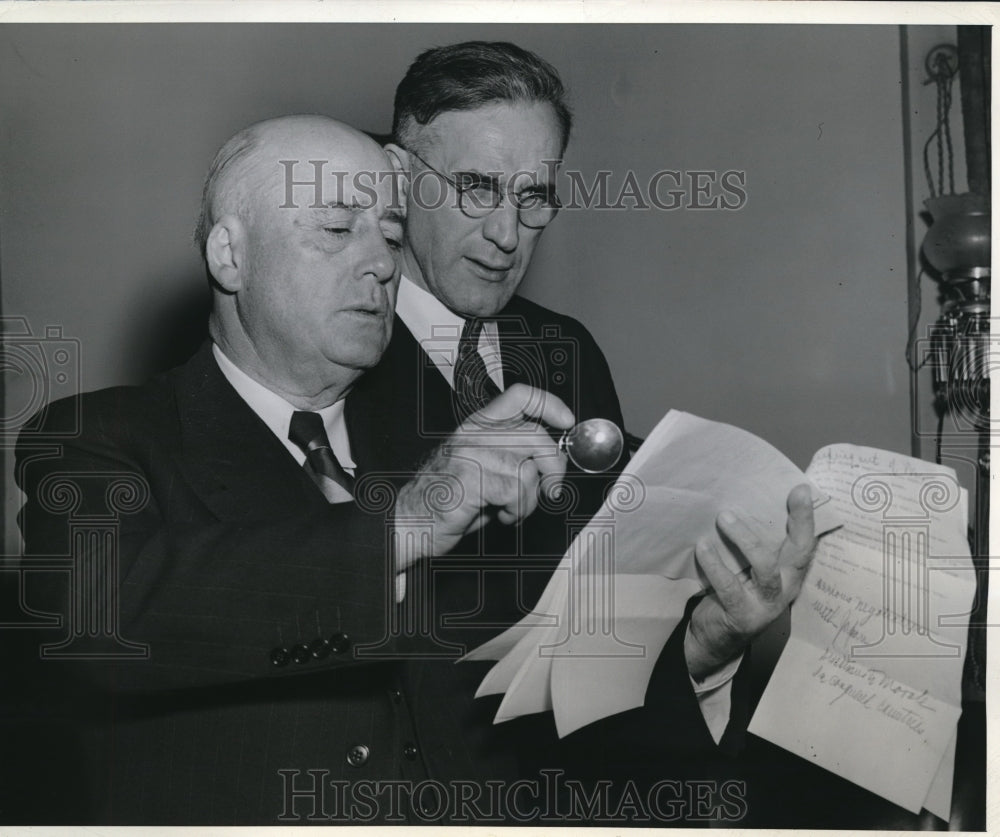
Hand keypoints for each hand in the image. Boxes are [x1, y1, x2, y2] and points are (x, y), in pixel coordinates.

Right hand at [393, 384, 573, 569]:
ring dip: (529, 499)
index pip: (520, 396)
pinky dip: (517, 510)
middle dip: (553, 467)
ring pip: (527, 470)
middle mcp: (474, 433)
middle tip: (551, 489)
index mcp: (478, 425)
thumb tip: (553, 459)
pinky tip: (501, 515)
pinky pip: (515, 490)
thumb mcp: (485, 468)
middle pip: (535, 435)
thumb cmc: (449, 499)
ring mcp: (469, 453)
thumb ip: (514, 456)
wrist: (409, 521)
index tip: (567, 422)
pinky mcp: (468, 477)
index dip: (550, 405)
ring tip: (512, 509)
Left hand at [685, 483, 817, 680]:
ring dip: (744, 539)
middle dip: (797, 522)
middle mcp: (785, 589)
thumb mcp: (747, 569)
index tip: (801, 489)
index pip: (806, 543)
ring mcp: (767, 605)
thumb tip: (742, 502)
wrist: (714, 639)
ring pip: (765, 567)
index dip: (806, 517)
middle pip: (800, 553)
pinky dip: (715, 564)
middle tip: (778, 496)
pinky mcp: (744, 617)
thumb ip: (754, 545)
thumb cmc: (732, 592)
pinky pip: (729, 587)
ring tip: (723, 517)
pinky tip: (702, 547)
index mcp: (789, 574)